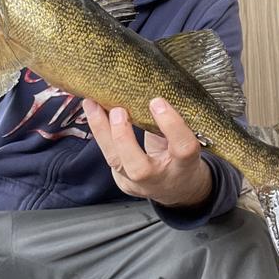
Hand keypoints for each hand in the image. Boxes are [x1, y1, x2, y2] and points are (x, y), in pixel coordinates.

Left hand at [83, 96, 212, 207]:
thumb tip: (151, 91)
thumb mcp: (185, 139)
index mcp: (185, 165)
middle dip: (124, 138)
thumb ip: (172, 123)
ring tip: (92, 104)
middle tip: (117, 110)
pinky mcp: (122, 181)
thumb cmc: (180, 156)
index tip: (157, 101)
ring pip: (115, 161)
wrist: (176, 188)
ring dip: (101, 130)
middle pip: (139, 169)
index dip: (171, 125)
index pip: (182, 148)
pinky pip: (108, 155)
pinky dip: (100, 132)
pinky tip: (93, 112)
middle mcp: (160, 178)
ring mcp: (138, 184)